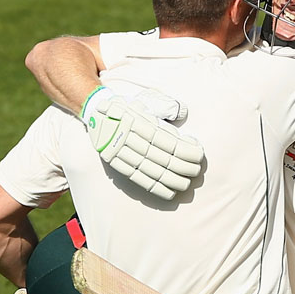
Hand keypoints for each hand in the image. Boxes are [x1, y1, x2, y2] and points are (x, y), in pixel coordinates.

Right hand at [82, 87, 203, 199]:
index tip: (199, 154)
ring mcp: (121, 153)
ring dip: (172, 180)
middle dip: (183, 167)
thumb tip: (182, 113)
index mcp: (139, 122)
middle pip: (162, 158)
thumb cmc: (127, 107)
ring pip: (151, 171)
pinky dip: (156, 188)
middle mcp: (129, 139)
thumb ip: (166, 106)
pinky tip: (170, 193)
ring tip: (187, 184)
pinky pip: (138, 178)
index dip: (186, 150)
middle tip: (197, 170)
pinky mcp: (116, 164)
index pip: (168, 142)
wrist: (95, 112)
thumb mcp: (146, 101)